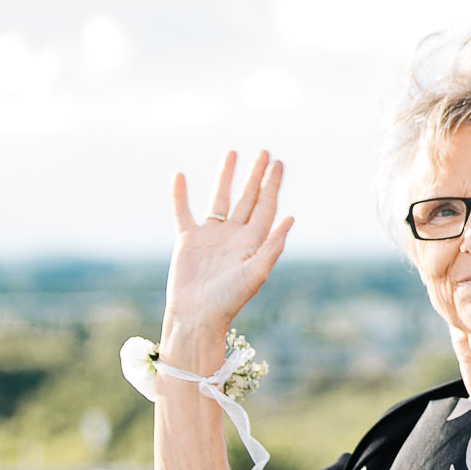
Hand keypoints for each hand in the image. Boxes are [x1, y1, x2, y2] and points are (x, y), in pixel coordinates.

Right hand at [162, 151, 292, 348]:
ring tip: (232, 153)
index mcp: (253, 242)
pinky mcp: (187, 240)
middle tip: (263, 152)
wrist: (197, 317)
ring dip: (225, 176)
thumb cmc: (229, 300)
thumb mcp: (256, 274)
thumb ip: (272, 246)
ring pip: (220, 199)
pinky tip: (180, 175)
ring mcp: (211, 236)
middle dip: (255, 175)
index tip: (278, 163)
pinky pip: (183, 211)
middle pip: (247, 198)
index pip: (266, 207)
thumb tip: (290, 218)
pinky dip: (180, 194)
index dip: (272, 185)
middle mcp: (234, 236)